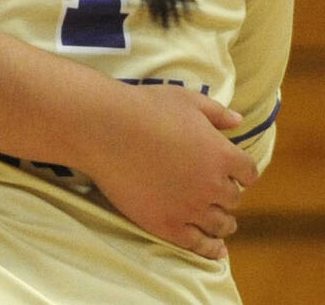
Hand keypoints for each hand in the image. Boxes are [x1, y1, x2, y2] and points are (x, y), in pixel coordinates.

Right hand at [81, 85, 254, 258]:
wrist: (102, 128)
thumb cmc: (144, 108)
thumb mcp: (186, 100)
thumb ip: (217, 112)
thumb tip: (240, 122)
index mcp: (223, 154)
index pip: (248, 173)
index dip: (241, 173)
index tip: (232, 174)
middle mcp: (213, 185)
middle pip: (233, 199)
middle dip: (224, 194)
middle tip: (212, 192)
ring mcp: (190, 208)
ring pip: (220, 224)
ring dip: (221, 222)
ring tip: (217, 222)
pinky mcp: (166, 224)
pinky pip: (198, 245)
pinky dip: (211, 249)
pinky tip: (216, 250)